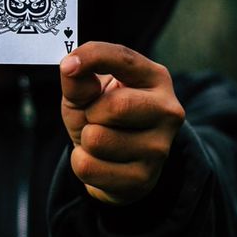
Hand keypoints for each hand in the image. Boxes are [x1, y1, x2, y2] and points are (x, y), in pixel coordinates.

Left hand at [59, 41, 185, 204]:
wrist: (114, 162)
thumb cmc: (102, 116)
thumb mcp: (87, 91)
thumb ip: (78, 77)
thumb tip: (70, 68)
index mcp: (156, 78)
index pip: (123, 58)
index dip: (92, 57)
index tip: (68, 65)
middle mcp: (168, 111)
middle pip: (114, 106)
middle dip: (90, 113)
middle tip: (96, 118)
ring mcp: (159, 148)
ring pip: (97, 139)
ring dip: (85, 140)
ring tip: (100, 140)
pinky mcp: (143, 179)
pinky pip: (89, 167)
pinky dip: (82, 163)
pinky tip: (100, 161)